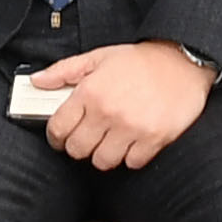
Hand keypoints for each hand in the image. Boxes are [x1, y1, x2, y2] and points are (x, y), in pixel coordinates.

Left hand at [30, 41, 214, 169]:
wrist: (183, 61)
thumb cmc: (140, 60)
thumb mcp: (98, 57)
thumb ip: (64, 71)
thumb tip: (37, 81)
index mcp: (90, 92)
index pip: (58, 128)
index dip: (55, 136)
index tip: (60, 137)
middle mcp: (108, 112)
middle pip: (78, 149)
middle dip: (78, 146)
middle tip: (87, 137)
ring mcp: (132, 128)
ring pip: (103, 161)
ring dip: (103, 154)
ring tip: (109, 140)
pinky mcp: (154, 139)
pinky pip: (131, 163)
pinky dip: (130, 156)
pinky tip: (131, 142)